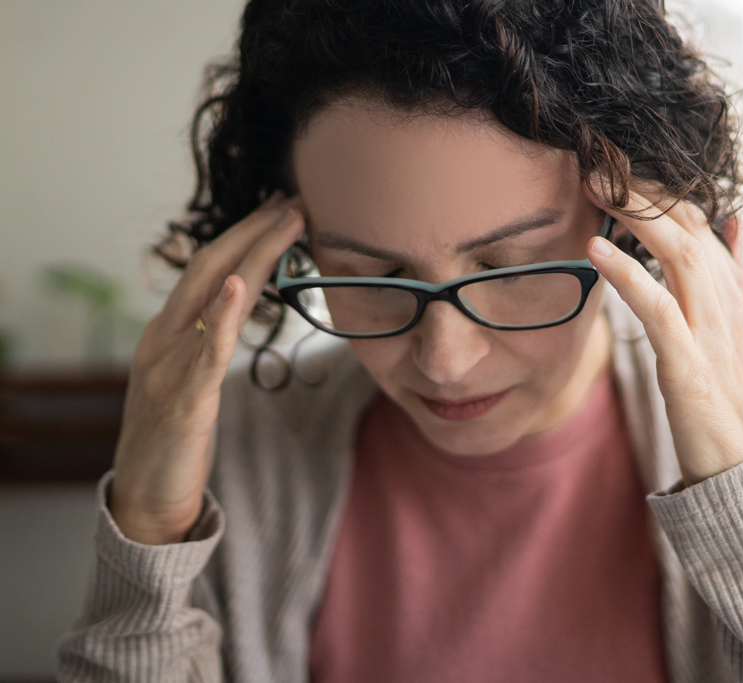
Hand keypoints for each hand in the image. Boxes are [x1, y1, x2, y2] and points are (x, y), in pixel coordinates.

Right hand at [110, 193, 304, 543]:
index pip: (209, 269)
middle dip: (252, 229)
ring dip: (252, 253)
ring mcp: (167, 367)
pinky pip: (205, 351)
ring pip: (210, 295)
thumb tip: (242, 307)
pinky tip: (241, 283)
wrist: (147, 499)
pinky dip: (223, 315)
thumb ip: (211, 342)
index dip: (245, 235)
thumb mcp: (196, 380)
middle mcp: (162, 339)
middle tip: (293, 198)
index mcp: (167, 333)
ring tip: (285, 219)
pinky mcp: (182, 401)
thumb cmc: (177, 440)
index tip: (282, 207)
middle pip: (209, 267)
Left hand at [585, 185, 742, 485]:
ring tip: (596, 185)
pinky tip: (596, 251)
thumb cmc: (739, 404)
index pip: (702, 224)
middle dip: (644, 189)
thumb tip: (731, 225)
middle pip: (690, 227)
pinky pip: (659, 309)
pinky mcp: (691, 367)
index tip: (619, 165)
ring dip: (636, 215)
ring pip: (680, 255)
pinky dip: (628, 275)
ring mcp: (716, 334)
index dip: (660, 192)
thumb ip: (736, 277)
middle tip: (599, 159)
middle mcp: (735, 305)